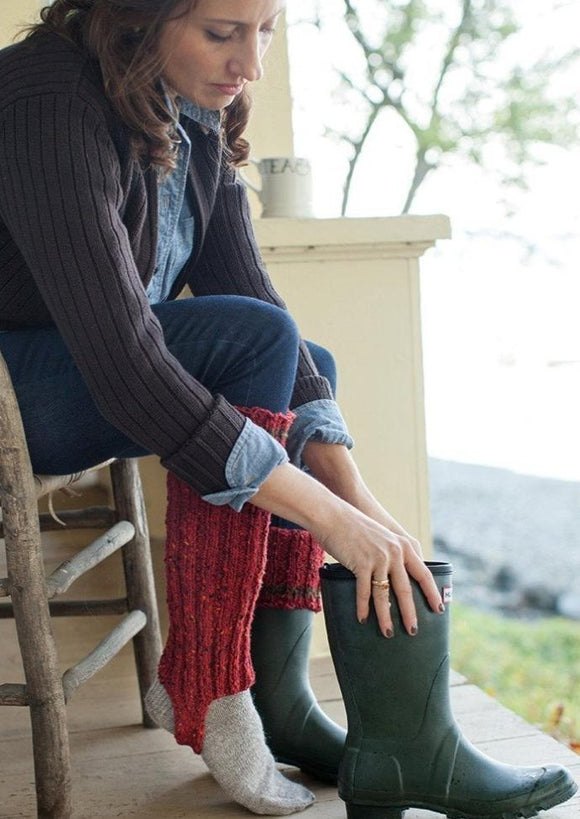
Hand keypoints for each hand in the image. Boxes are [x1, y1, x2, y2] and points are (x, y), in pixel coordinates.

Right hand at [314, 501, 443, 636]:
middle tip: (413, 631)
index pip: (424, 574)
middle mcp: (394, 552)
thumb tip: (396, 576)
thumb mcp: (381, 536)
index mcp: (403, 546)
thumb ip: (392, 553)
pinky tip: (363, 618)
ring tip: (388, 633)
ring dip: (386, 617)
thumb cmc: (355, 527)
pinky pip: (364, 592)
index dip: (432, 593)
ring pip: (385, 595)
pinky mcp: (361, 563)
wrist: (332, 514)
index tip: (439, 609)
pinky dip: (363, 607)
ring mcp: (379, 558)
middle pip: (406, 589)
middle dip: (410, 613)